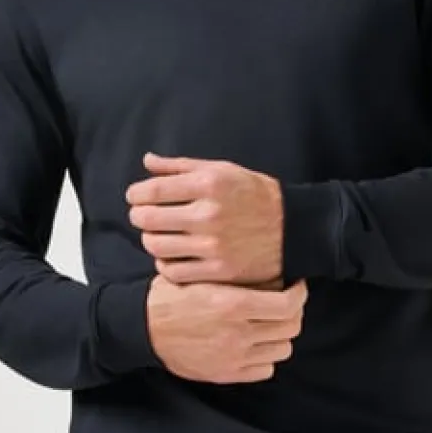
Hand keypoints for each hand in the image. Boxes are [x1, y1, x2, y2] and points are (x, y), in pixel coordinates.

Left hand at [125, 152, 283, 285]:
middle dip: (139, 216)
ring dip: (150, 240)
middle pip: (147, 219)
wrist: (295, 228)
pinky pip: (173, 271)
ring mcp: (213, 246)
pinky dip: (165, 264)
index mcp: (208, 184)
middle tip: (144, 216)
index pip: (151, 191)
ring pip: (155, 247)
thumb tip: (147, 161)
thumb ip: (181, 166)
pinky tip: (172, 256)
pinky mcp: (219, 271)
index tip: (136, 197)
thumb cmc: (256, 195)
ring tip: (159, 235)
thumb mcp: (223, 170)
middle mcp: (209, 214)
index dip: (136, 194)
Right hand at [145, 275, 307, 383]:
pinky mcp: (227, 374)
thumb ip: (237, 277)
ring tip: (271, 325)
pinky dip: (266, 357)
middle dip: (293, 313)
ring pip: (282, 349)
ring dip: (281, 336)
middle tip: (286, 304)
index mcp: (233, 305)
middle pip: (290, 328)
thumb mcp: (202, 276)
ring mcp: (233, 357)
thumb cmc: (172, 296)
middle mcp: (237, 333)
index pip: (288, 305)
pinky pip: (265, 369)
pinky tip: (256, 344)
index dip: (299, 295)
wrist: (143, 328)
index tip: (296, 288)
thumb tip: (275, 273)